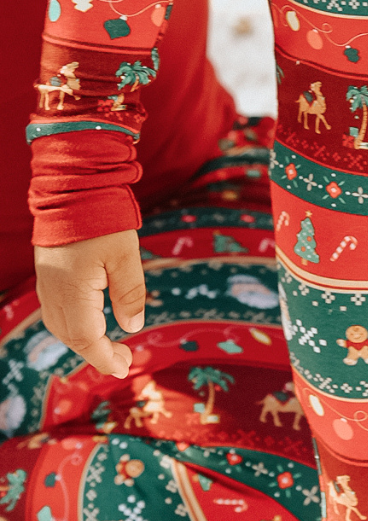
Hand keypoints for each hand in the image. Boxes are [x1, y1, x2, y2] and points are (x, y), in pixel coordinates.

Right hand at [34, 230, 145, 377]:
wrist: (72, 189)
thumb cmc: (102, 219)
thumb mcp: (126, 254)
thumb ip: (130, 292)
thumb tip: (132, 327)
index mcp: (73, 292)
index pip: (87, 339)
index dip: (105, 357)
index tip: (124, 367)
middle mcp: (53, 294)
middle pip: (72, 337)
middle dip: (97, 354)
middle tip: (123, 360)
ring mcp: (46, 285)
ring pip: (60, 327)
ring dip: (83, 342)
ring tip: (108, 346)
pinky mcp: (46, 276)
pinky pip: (55, 312)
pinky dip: (72, 326)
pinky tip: (88, 323)